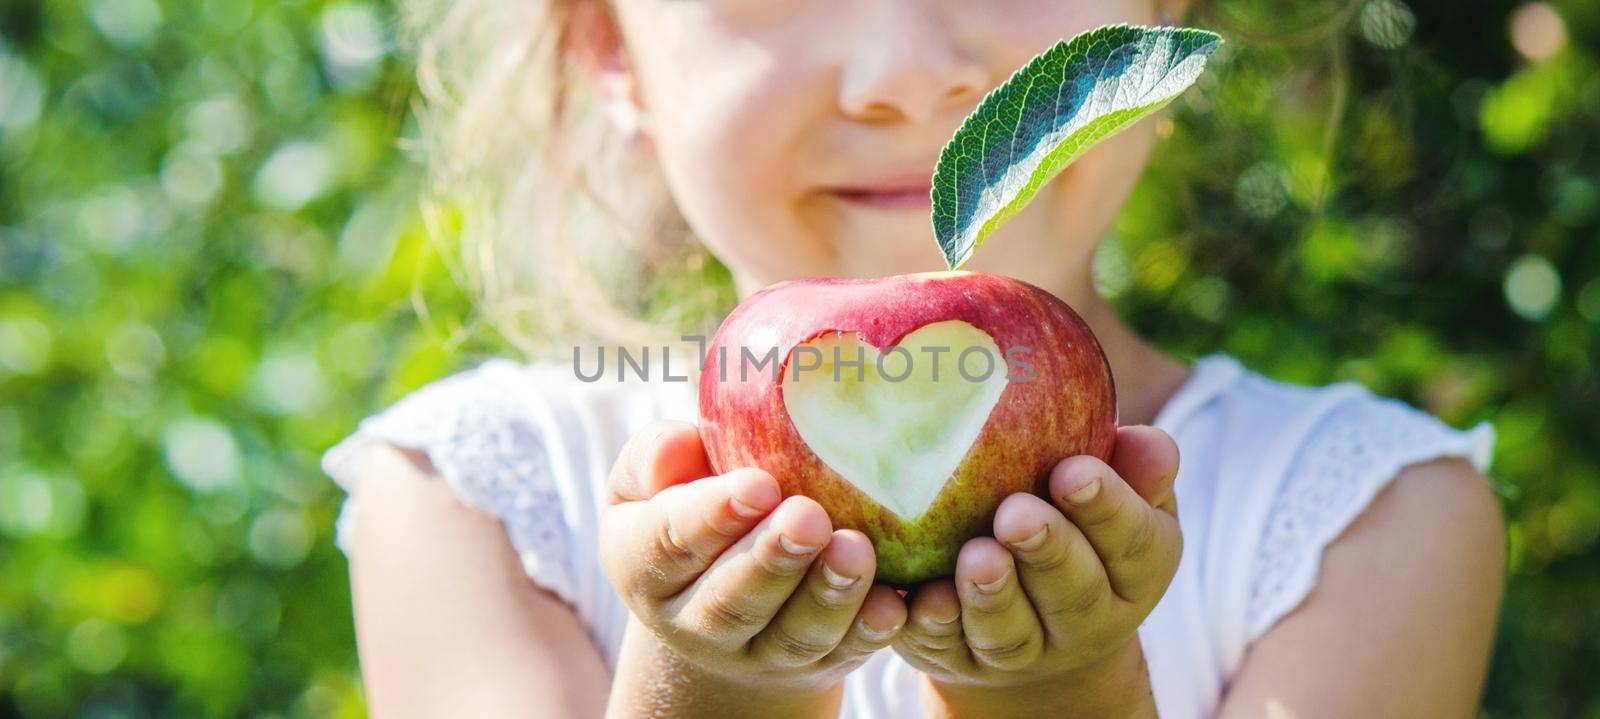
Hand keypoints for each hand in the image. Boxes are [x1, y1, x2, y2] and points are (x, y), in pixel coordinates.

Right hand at [600, 420, 906, 698]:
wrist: (720, 598)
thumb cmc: (689, 509)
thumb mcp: (650, 484)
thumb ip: (654, 457)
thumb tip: (677, 444)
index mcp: (643, 566)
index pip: (668, 544)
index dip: (711, 517)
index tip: (757, 485)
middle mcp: (693, 622)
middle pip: (732, 601)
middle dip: (772, 559)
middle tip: (809, 518)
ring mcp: (758, 652)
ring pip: (793, 634)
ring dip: (827, 595)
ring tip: (855, 551)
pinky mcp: (817, 663)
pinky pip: (846, 653)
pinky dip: (870, 630)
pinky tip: (893, 601)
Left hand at [893, 425, 1181, 717]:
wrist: (1040, 635)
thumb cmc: (1080, 531)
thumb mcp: (1123, 500)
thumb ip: (1136, 470)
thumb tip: (1149, 442)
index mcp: (1134, 575)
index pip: (1134, 545)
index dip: (1107, 508)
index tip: (1074, 470)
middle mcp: (1085, 623)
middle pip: (1073, 593)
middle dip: (1047, 550)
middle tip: (1017, 514)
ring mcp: (1023, 651)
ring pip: (1011, 631)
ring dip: (992, 594)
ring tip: (977, 556)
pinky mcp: (960, 660)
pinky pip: (947, 649)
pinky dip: (936, 626)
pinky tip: (927, 597)